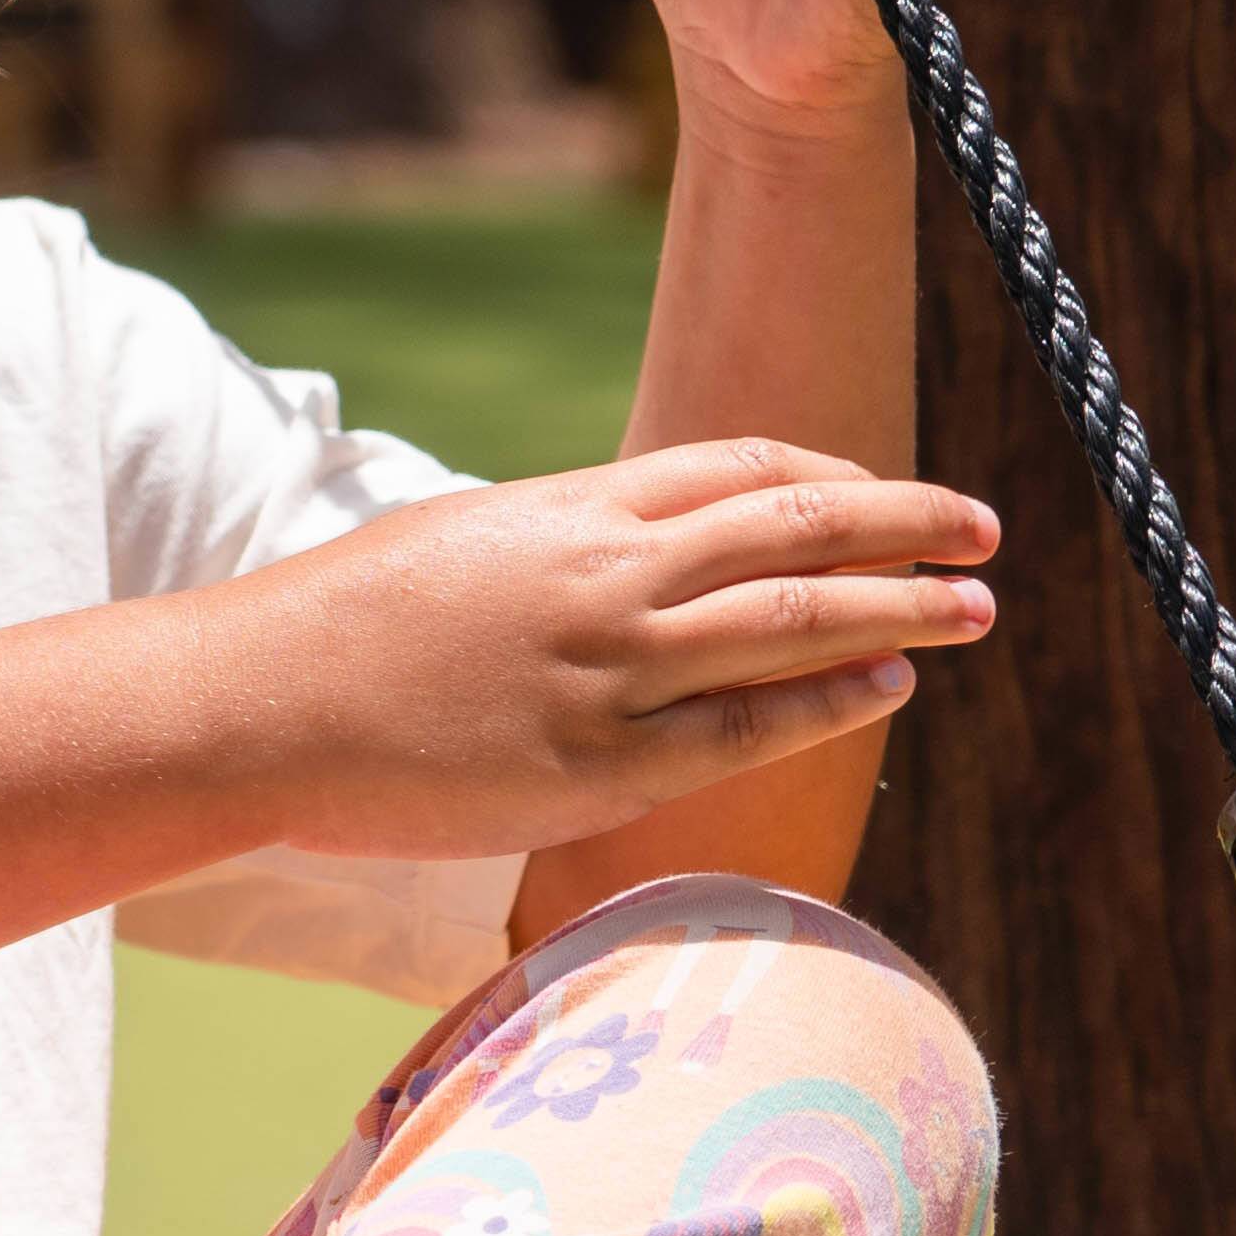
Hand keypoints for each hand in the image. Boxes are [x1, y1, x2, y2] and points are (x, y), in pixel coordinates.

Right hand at [232, 437, 1000, 862]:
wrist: (253, 707)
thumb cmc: (334, 626)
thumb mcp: (456, 543)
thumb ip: (556, 543)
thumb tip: (624, 557)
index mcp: (571, 507)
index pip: (744, 469)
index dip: (836, 477)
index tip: (887, 494)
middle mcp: (607, 575)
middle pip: (798, 529)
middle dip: (907, 524)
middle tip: (983, 531)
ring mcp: (608, 671)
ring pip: (795, 621)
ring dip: (901, 608)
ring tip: (974, 608)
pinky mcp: (597, 765)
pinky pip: (744, 729)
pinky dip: (829, 702)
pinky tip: (886, 688)